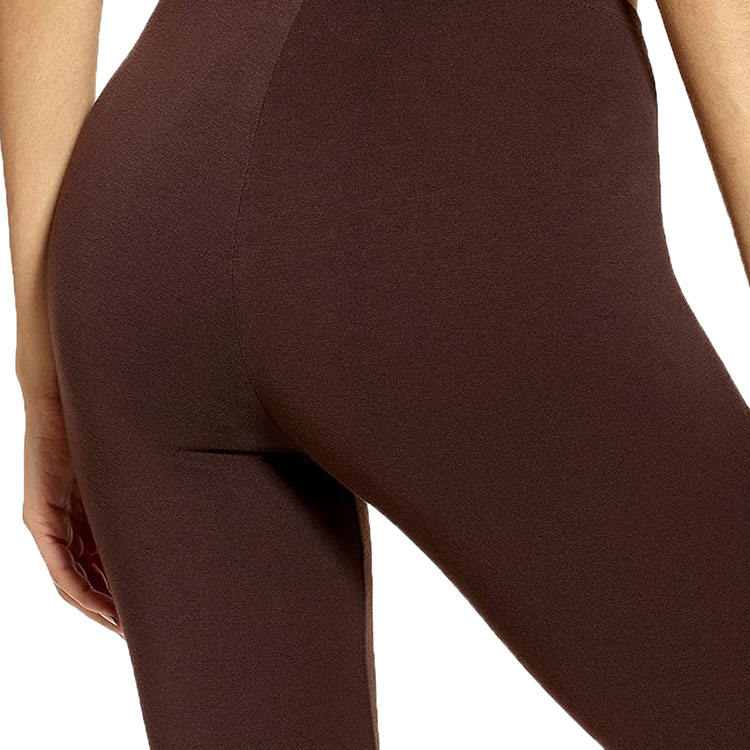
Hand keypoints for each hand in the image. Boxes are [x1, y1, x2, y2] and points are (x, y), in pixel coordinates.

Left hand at [21, 390, 121, 635]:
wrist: (65, 395)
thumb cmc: (98, 427)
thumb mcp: (123, 475)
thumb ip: (136, 498)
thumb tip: (175, 514)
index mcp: (83, 516)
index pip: (99, 565)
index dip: (118, 593)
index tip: (144, 610)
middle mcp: (62, 525)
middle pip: (85, 578)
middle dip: (111, 607)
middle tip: (138, 627)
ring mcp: (48, 522)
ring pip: (72, 579)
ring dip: (96, 607)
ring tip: (124, 626)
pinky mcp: (41, 517)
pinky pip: (60, 565)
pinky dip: (80, 589)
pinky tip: (100, 606)